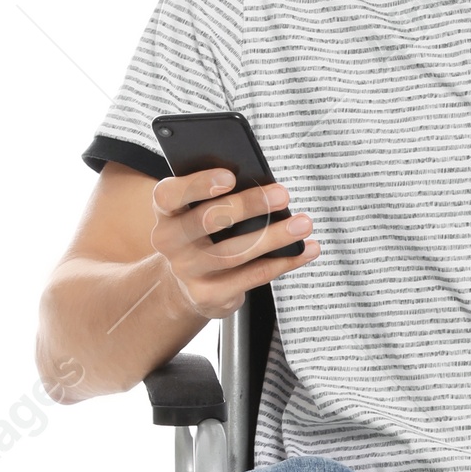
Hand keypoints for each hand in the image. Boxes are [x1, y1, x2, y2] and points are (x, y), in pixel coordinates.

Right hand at [150, 167, 319, 317]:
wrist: (186, 285)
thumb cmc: (202, 235)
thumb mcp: (198, 212)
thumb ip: (218, 196)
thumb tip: (265, 186)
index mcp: (166, 212)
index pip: (169, 195)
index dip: (198, 185)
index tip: (230, 176)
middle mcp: (169, 242)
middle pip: (207, 221)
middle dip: (249, 205)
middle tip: (282, 194)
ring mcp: (188, 271)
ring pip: (235, 253)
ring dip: (274, 236)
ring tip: (303, 223)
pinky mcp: (209, 295)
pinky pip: (252, 276)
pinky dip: (283, 262)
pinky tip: (304, 250)